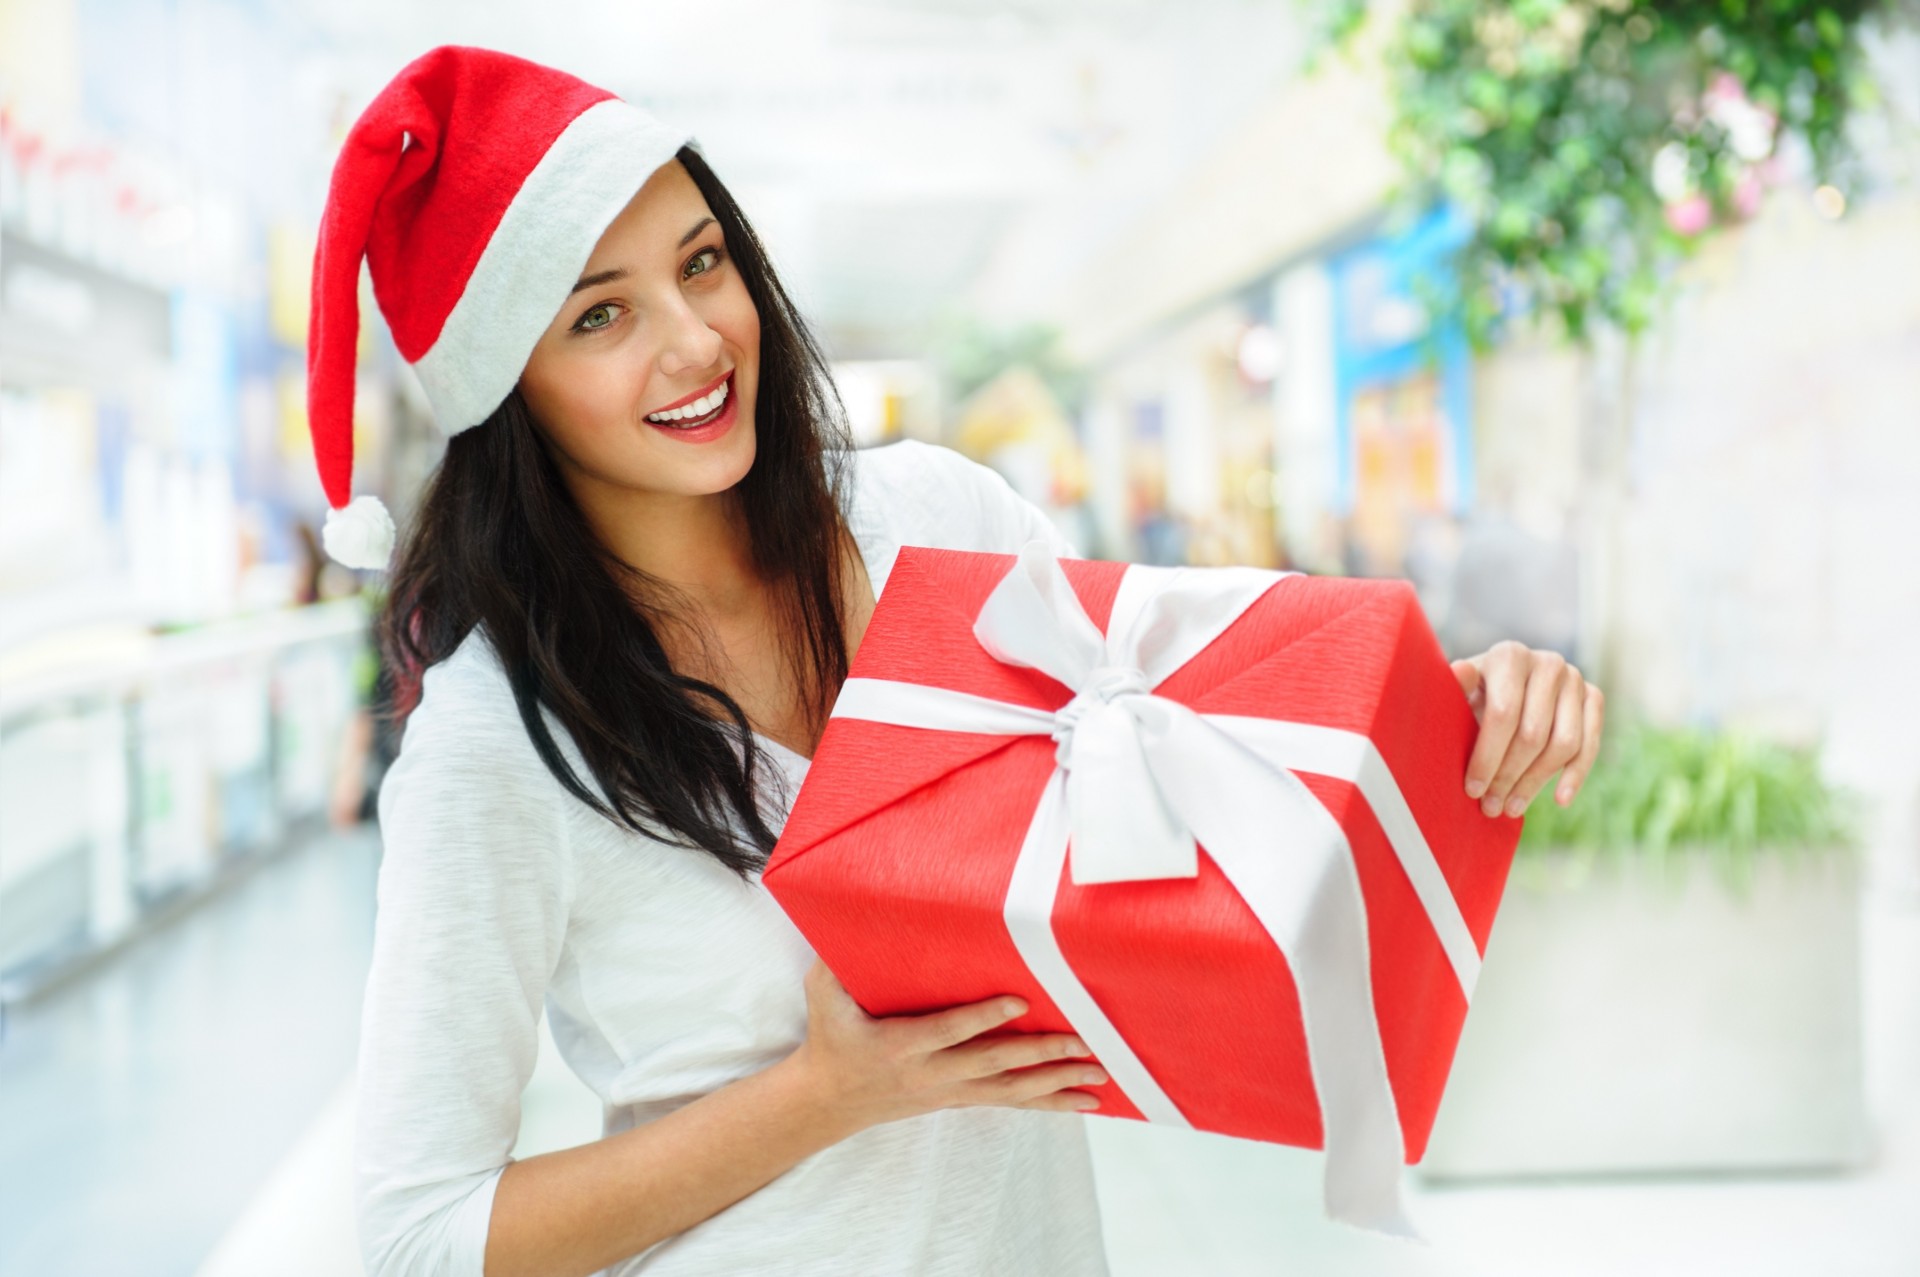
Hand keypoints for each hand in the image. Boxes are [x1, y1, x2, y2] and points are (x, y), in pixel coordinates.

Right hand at [786, 959, 1104, 1135]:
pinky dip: (1049, 1102)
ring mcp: (949, 1090)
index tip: (1019, 1000)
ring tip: (1096, 1074)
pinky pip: (1010, 1102)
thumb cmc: (832, 1038)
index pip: (948, 1032)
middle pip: (993, 1065)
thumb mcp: (823, 998)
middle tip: (1083, 1044)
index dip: (982, 1018)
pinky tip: (1083, 1100)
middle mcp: (931, 1073)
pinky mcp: (960, 1098)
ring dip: (1055, 1083)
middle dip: (1040, 1054)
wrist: (831, 1099)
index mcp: (900, 1046)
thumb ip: (833, 964)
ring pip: (1009, 1091)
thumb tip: (847, 915)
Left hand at [1451, 640, 1603, 818]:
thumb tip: (1460, 672)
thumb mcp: (1458, 692)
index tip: (1472, 790)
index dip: (1487, 757)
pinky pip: (1590, 745)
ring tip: (1511, 807)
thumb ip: (1456, 688)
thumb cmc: (1474, 694)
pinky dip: (1575, 776)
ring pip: (1564, 744)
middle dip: (1509, 776)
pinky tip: (1559, 800)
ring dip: (1536, 782)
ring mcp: (1575, 679)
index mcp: (1509, 655)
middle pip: (1534, 734)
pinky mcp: (1593, 697)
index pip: (1503, 714)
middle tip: (1490, 806)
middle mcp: (1548, 662)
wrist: (1503, 682)